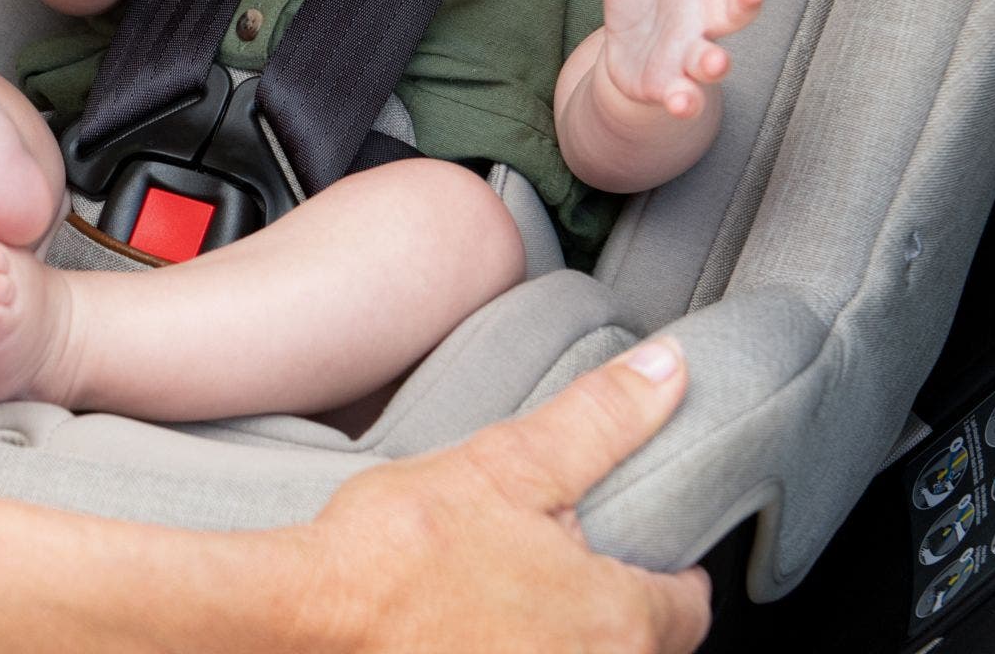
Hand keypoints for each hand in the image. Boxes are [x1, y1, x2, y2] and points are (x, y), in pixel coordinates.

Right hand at [295, 338, 711, 652]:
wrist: (305, 617)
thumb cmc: (399, 550)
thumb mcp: (508, 464)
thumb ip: (602, 420)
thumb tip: (669, 369)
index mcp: (616, 627)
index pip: (689, 610)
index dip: (667, 570)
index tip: (637, 548)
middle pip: (636, 645)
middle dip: (609, 607)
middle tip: (561, 564)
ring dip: (559, 637)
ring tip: (511, 600)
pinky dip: (514, 653)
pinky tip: (475, 634)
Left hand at [582, 0, 766, 123]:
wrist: (630, 57)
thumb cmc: (639, 2)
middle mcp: (700, 19)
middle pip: (731, 10)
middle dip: (746, 1)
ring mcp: (689, 55)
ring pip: (711, 58)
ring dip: (715, 62)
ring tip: (716, 62)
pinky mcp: (671, 87)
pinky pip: (685, 96)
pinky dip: (686, 101)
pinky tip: (682, 103)